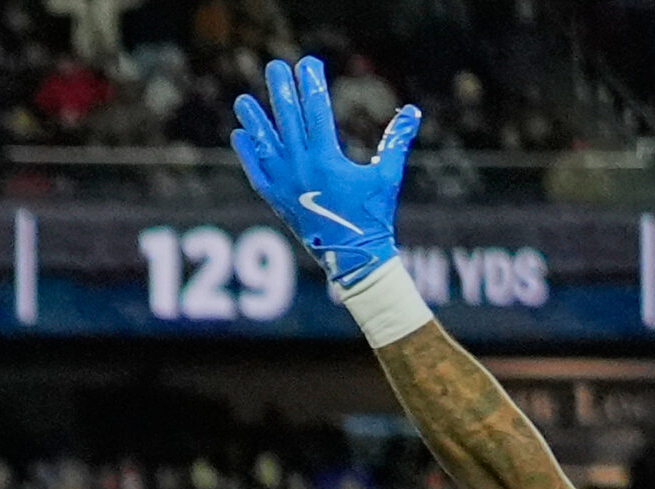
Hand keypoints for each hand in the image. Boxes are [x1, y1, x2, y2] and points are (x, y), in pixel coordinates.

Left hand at [230, 55, 418, 284]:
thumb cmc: (374, 216)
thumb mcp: (387, 176)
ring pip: (266, 146)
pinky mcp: (277, 201)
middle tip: (275, 67)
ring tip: (242, 100)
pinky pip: (257, 173)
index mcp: (327, 160)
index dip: (311, 85)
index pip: (316, 112)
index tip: (307, 64)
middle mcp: (301, 169)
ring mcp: (285, 185)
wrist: (353, 258)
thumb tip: (414, 111)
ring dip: (255, 121)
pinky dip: (248, 155)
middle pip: (288, 121)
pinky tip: (240, 135)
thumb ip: (396, 142)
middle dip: (281, 91)